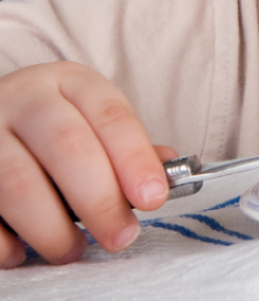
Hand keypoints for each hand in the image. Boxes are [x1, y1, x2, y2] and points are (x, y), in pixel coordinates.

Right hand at [0, 62, 172, 266]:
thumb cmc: (52, 126)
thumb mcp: (90, 118)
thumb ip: (125, 147)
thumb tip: (165, 172)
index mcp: (71, 82)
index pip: (111, 116)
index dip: (135, 159)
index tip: (153, 197)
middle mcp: (25, 100)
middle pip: (68, 147)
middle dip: (100, 199)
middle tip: (121, 235)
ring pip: (19, 184)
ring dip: (52, 228)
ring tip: (72, 250)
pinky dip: (5, 240)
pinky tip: (23, 253)